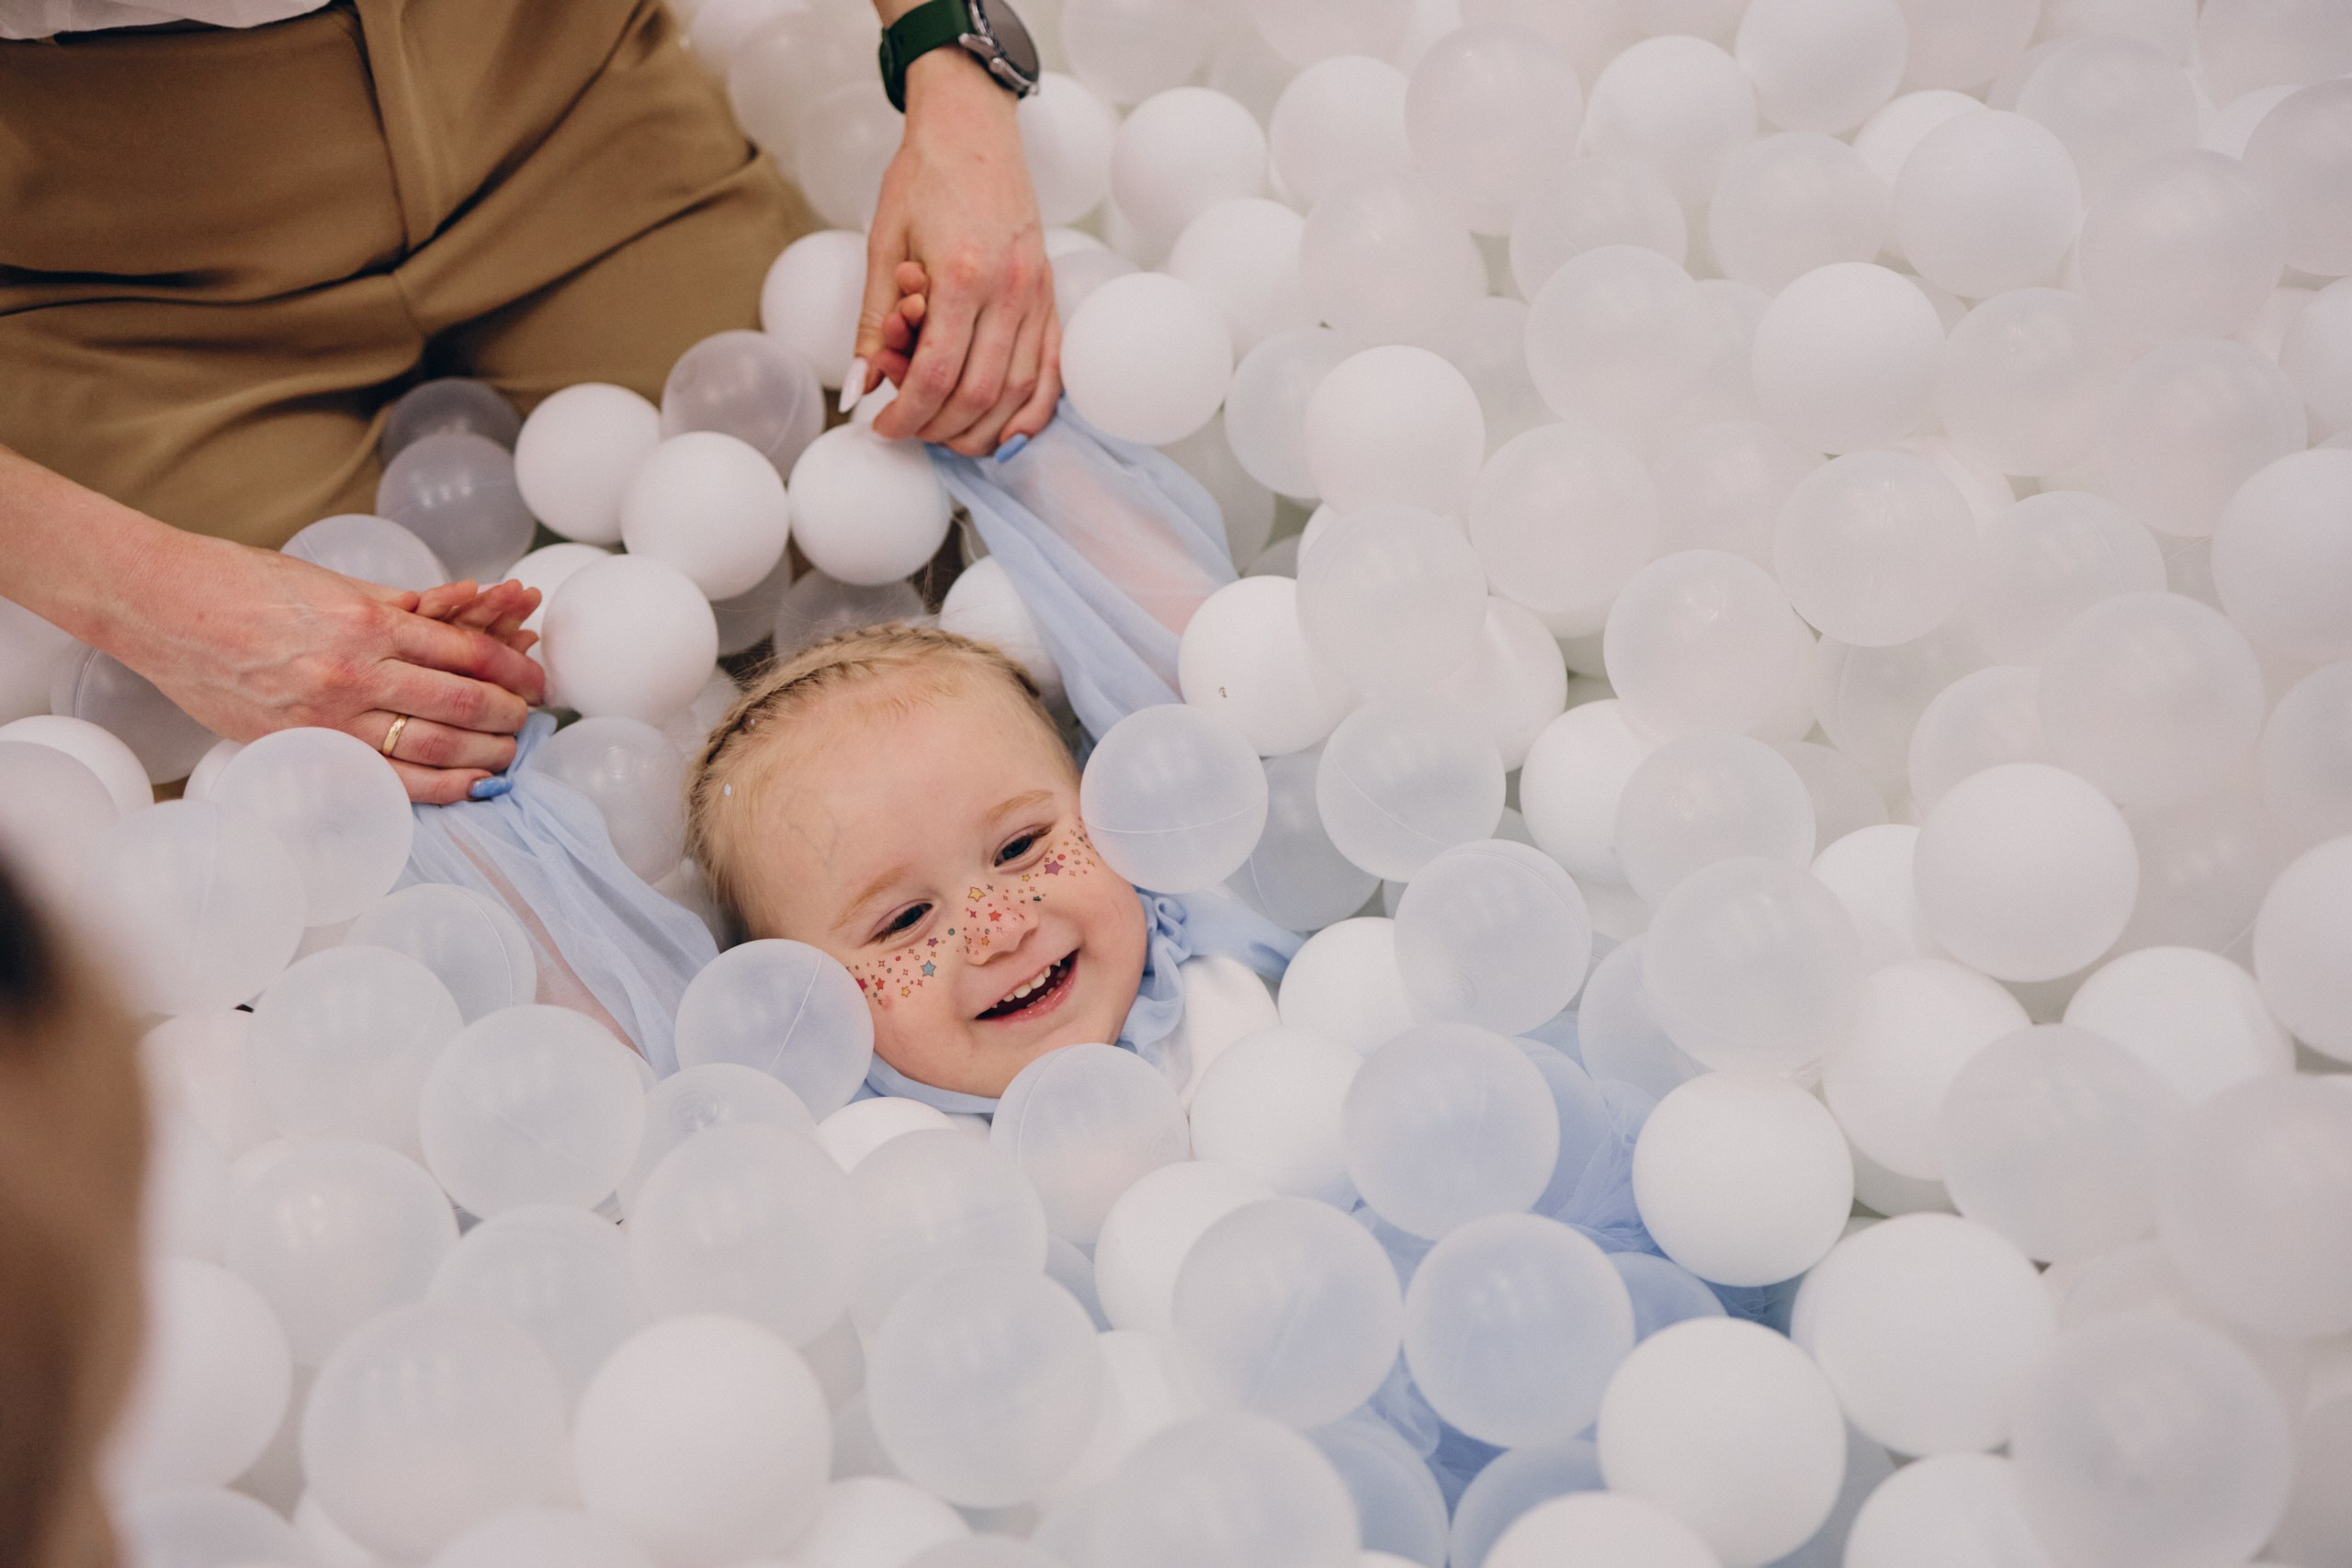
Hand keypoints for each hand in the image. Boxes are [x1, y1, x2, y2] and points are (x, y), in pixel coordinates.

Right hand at [114, 534, 547, 804]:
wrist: (162, 606)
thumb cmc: (246, 584)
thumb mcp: (333, 583)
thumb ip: (399, 607)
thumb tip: (461, 616)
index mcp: (371, 618)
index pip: (468, 649)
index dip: (512, 668)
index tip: (535, 678)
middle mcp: (356, 668)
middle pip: (461, 701)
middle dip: (508, 715)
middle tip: (530, 719)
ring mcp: (328, 713)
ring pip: (432, 745)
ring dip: (484, 754)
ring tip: (509, 755)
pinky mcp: (301, 745)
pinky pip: (384, 776)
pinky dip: (436, 786)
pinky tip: (467, 786)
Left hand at [853, 49, 1059, 455]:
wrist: (973, 126)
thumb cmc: (923, 178)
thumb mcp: (882, 245)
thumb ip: (872, 322)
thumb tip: (860, 387)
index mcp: (963, 274)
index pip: (938, 375)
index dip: (908, 414)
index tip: (883, 426)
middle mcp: (1009, 290)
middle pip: (980, 395)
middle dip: (940, 427)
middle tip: (909, 429)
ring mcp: (1038, 295)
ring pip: (1019, 392)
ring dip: (982, 428)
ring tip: (946, 434)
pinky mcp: (1052, 296)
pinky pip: (1053, 372)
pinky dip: (1031, 412)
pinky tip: (1006, 434)